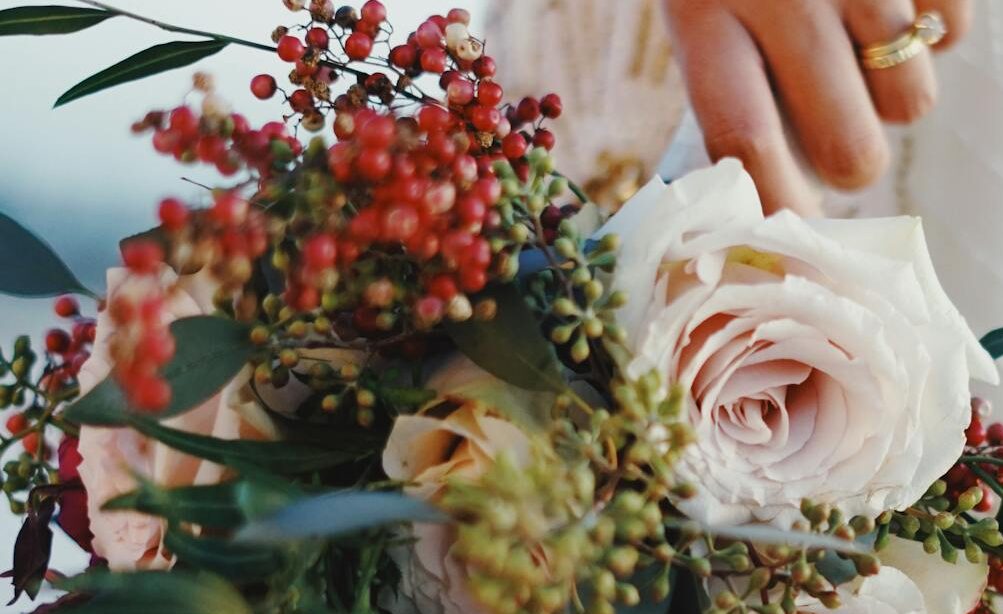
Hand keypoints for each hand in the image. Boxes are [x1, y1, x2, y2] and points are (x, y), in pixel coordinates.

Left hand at [664, 0, 971, 214]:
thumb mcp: (702, 4)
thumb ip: (734, 84)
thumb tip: (784, 193)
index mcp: (702, 8)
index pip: (742, 136)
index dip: (775, 204)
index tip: (792, 241)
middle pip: (848, 147)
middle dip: (853, 168)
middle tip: (843, 148)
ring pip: (912, 103)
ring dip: (892, 94)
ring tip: (857, 48)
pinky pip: (954, 34)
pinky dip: (932, 32)